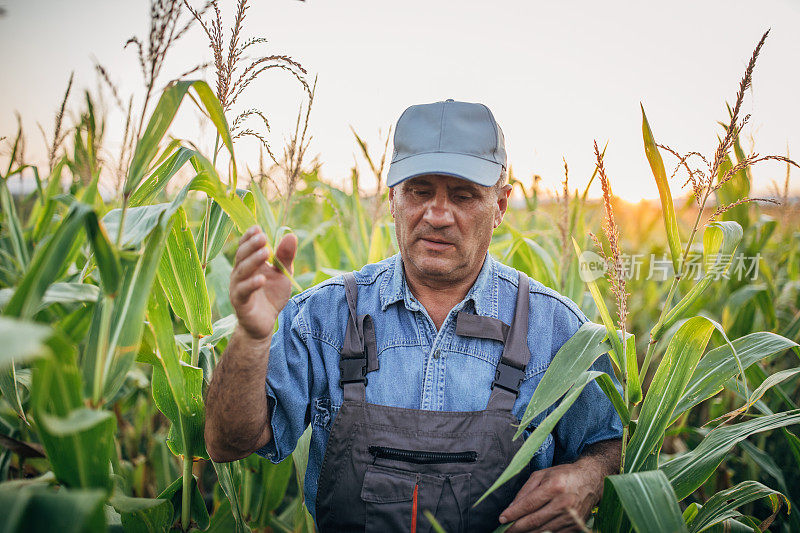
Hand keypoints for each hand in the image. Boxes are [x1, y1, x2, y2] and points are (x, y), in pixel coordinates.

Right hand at [229, 225, 296, 341]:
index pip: (245, 246)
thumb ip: (285, 256)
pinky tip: (262, 278)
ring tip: (265, 252)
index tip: (257, 228)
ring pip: (242, 271)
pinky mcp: (240, 303)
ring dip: (253, 261)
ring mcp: (238, 287)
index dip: (249, 237)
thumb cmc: (271, 295)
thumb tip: (290, 234)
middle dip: (251, 245)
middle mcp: (239, 273)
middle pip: (242, 256)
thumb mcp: (282, 274)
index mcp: (248, 264)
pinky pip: (243, 291)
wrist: (265, 323)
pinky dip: (252, 284)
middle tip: (263, 237)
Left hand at [498, 461, 602, 531]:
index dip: (514, 514)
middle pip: (535, 520)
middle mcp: (564, 503)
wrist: (591, 480)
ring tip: (516, 532)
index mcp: (554, 487)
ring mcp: (572, 517)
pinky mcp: (577, 526)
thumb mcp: (542, 475)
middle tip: (506, 530)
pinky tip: (532, 532)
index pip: (529, 504)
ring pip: (544, 531)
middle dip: (517, 527)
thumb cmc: (563, 475)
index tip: (502, 519)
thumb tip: (511, 509)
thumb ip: (525, 491)